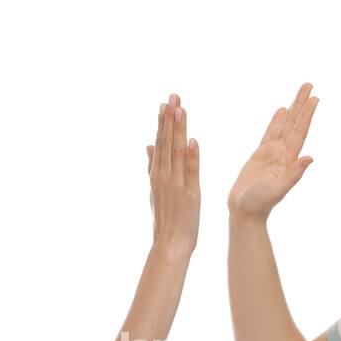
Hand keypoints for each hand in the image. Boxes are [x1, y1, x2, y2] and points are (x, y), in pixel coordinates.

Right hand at [144, 93, 199, 253]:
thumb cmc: (164, 219)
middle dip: (170, 119)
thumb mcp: (155, 191)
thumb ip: (152, 167)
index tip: (165, 103)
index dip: (162, 122)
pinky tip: (193, 141)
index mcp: (156, 175)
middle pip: (167, 142)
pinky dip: (192, 157)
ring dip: (179, 130)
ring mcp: (176, 185)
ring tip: (181, 110)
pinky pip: (191, 172)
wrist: (169, 245)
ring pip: (177, 152)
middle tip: (173, 96)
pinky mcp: (190, 194)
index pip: (160, 143)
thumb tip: (148, 145)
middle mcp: (164, 177)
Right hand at [227, 82, 316, 219]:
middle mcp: (282, 154)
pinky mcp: (260, 156)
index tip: (314, 98)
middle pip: (294, 123)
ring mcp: (272, 154)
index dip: (306, 114)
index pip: (299, 132)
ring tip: (299, 93)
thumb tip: (310, 158)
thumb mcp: (277, 190)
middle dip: (301, 104)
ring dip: (291, 109)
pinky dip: (276, 122)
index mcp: (288, 160)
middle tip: (309, 84)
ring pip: (283, 126)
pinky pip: (270, 134)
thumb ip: (293, 175)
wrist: (245, 212)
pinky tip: (281, 112)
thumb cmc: (259, 204)